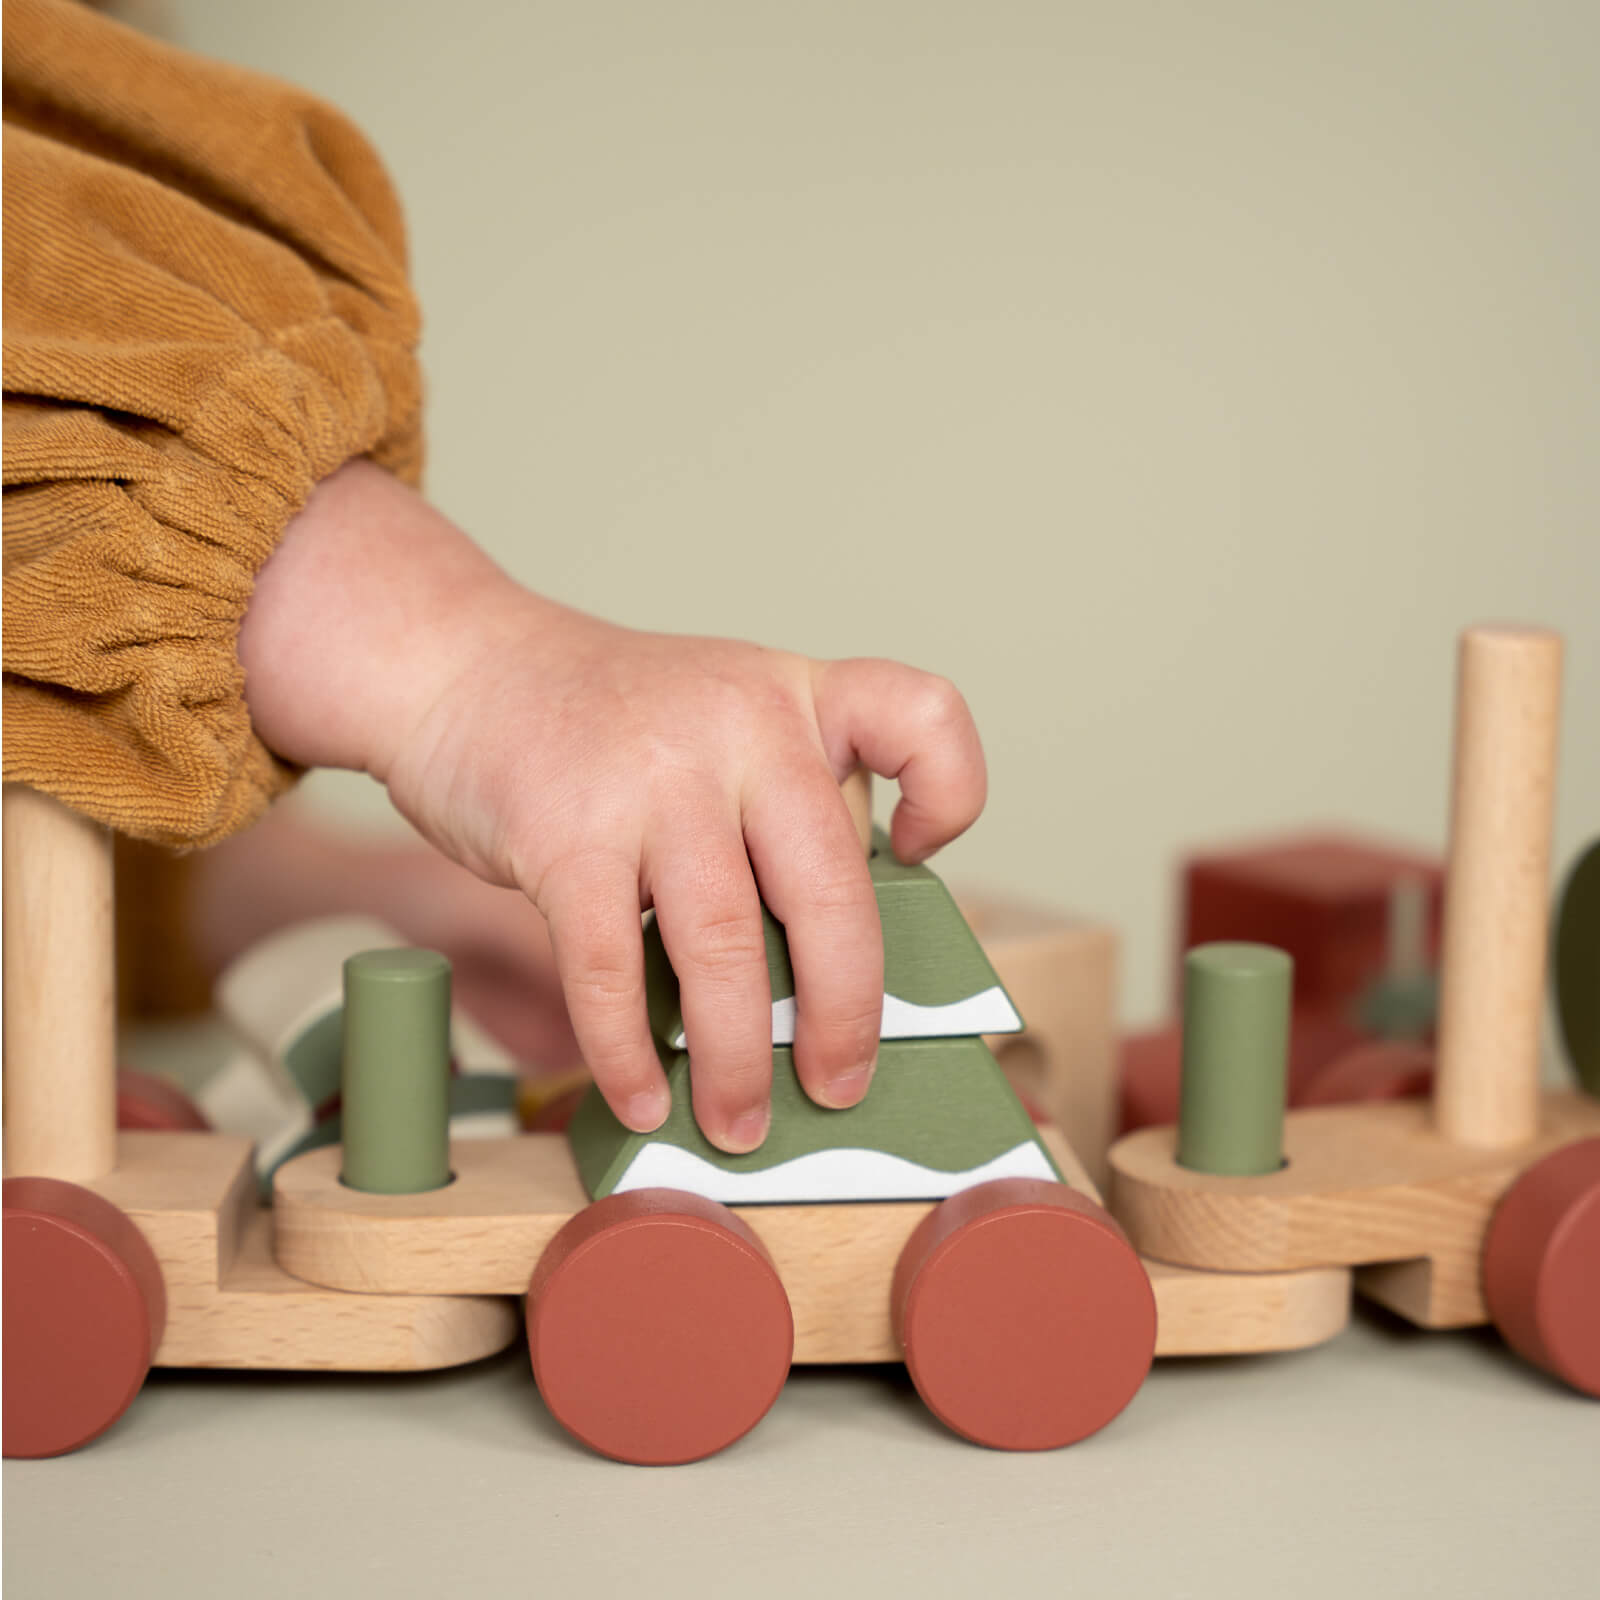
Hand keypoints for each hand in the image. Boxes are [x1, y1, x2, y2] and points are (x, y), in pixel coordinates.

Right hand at [239, 462, 985, 1150]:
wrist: (467, 669)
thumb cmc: (609, 726)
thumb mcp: (724, 724)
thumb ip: (781, 813)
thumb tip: (824, 982)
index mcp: (797, 697)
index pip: (922, 714)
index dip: (953, 793)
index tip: (917, 855)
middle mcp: (742, 724)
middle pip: (830, 889)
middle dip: (843, 1014)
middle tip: (839, 1085)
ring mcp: (654, 777)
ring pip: (726, 945)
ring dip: (739, 1057)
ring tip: (738, 1121)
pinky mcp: (565, 832)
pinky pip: (613, 968)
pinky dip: (630, 1051)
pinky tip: (641, 1094)